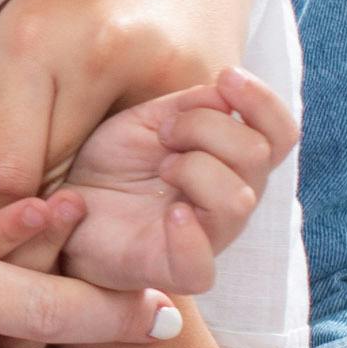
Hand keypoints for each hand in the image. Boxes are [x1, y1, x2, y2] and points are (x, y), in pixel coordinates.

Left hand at [0, 0, 263, 209]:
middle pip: (59, 181)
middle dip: (38, 213)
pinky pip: (173, 160)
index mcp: (31, 42)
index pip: (8, 172)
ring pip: (116, 178)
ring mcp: (159, 71)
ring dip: (94, 197)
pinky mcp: (209, 83)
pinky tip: (129, 169)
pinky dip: (145, 175)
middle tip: (22, 230)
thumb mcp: (0, 25)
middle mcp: (94, 56)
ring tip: (76, 195)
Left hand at [47, 70, 293, 298]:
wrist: (66, 203)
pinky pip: (201, 268)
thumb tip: (227, 91)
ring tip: (160, 168)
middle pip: (257, 156)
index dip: (263, 101)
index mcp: (233, 163)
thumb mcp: (152, 119)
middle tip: (165, 133)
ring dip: (194, 168)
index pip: (280, 135)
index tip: (226, 76)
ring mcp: (207, 239)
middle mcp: (231, 201)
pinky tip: (171, 212)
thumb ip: (195, 106)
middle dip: (206, 127)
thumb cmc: (115, 162)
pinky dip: (189, 236)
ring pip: (238, 200)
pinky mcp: (173, 271)